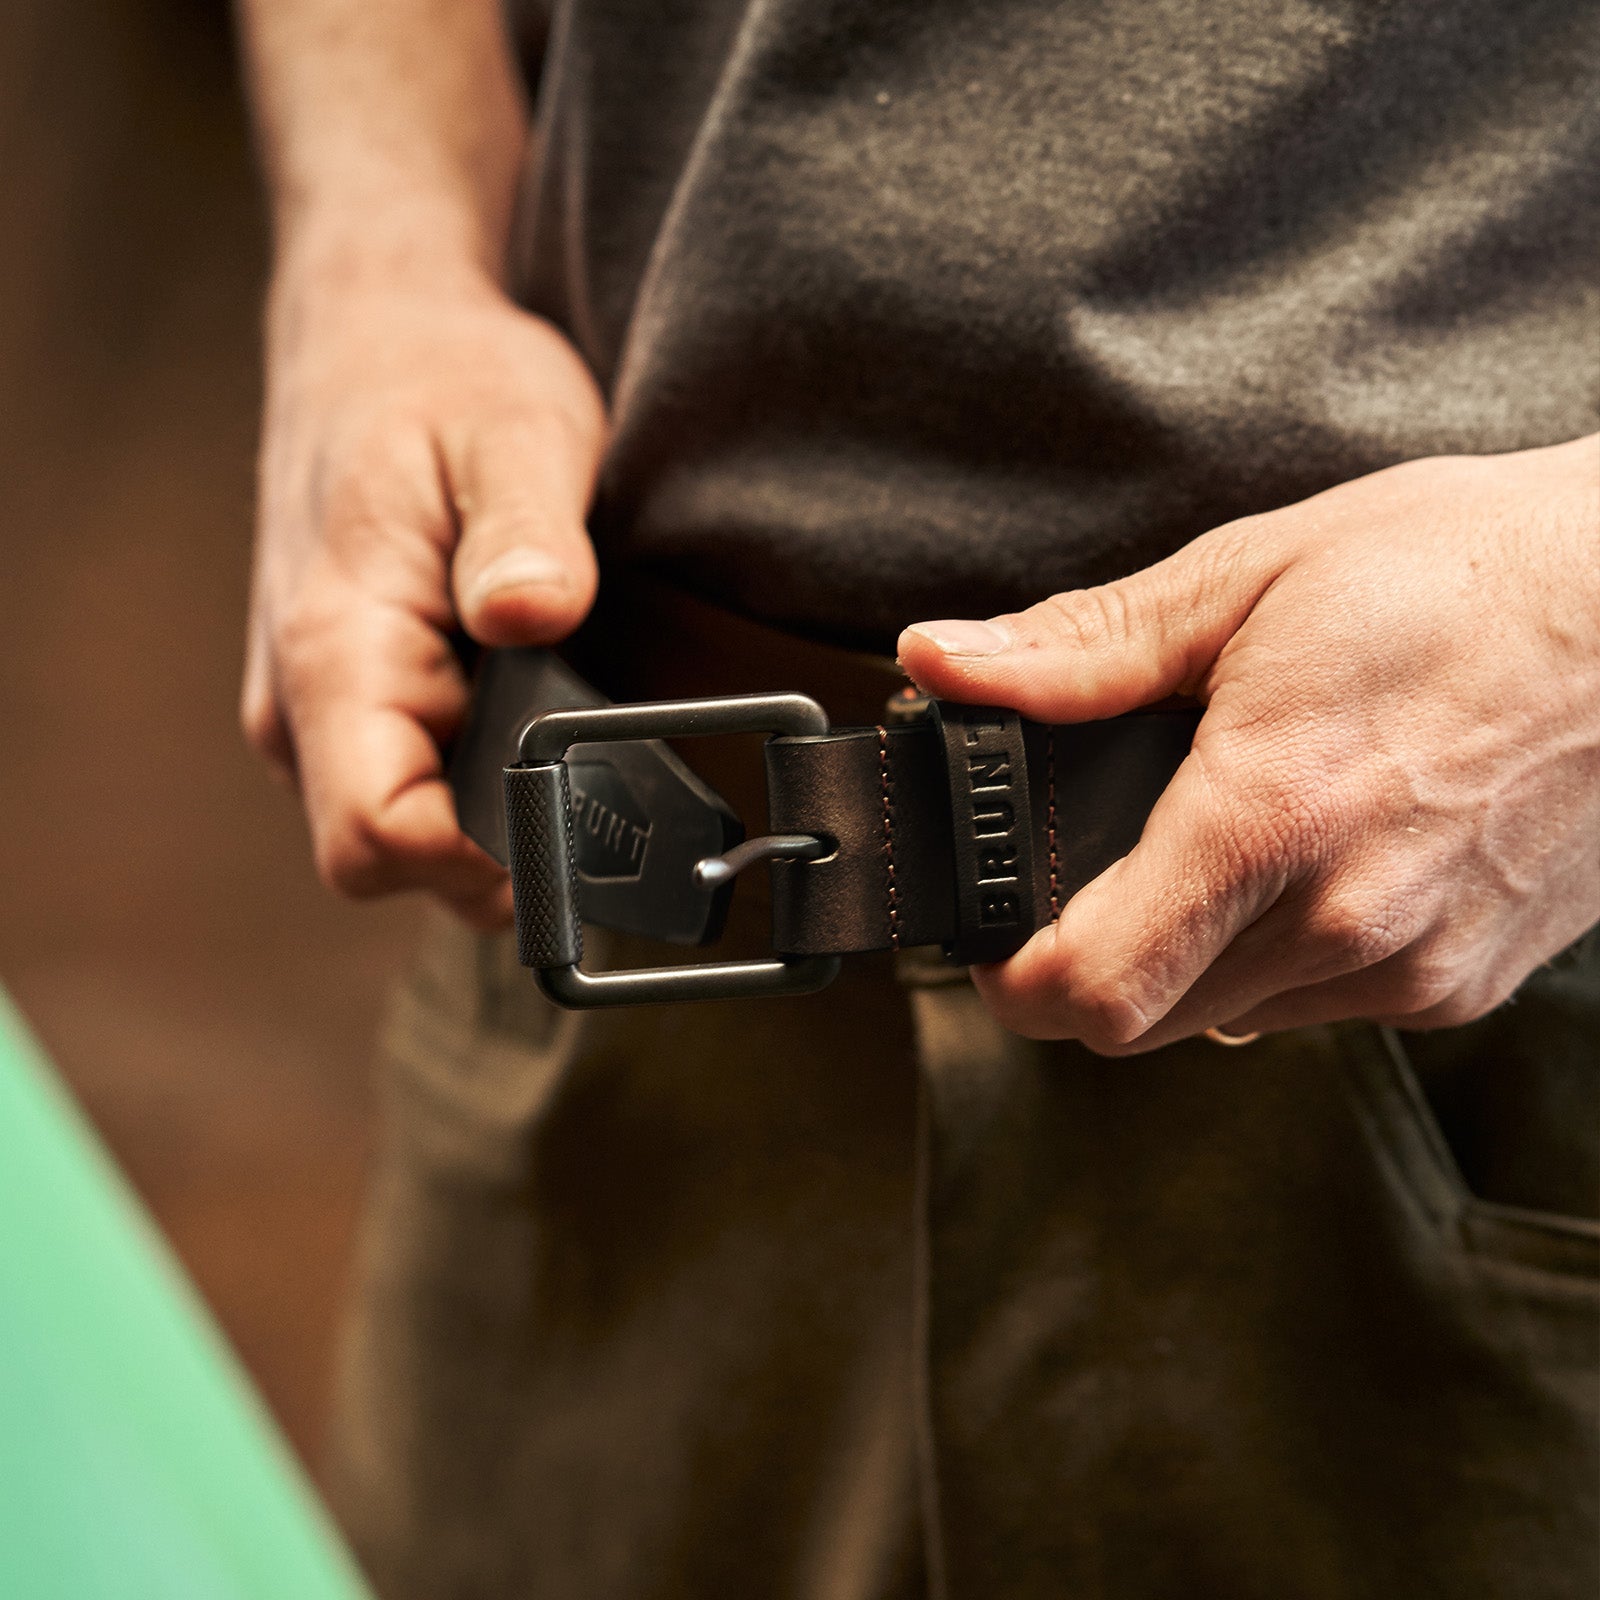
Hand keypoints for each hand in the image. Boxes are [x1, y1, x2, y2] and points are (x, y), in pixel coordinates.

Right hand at [243, 253, 605, 924]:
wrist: (376, 338)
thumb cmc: (443, 378)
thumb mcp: (513, 433)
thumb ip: (524, 536)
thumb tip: (536, 615)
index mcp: (335, 653)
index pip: (381, 840)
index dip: (486, 856)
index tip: (577, 812)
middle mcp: (303, 710)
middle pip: (401, 866)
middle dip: (505, 849)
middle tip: (599, 773)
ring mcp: (317, 718)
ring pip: (410, 841)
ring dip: (495, 818)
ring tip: (563, 726)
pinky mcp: (349, 712)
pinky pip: (413, 796)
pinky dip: (479, 786)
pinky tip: (530, 716)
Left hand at [899, 437, 1599, 1051]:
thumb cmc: (1467, 571)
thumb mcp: (1248, 579)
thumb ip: (1080, 649)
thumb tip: (943, 660)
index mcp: (1272, 814)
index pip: (1094, 988)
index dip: (1012, 979)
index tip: (990, 938)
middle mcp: (1346, 918)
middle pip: (1144, 1020)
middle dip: (1086, 963)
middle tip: (1084, 872)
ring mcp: (1414, 964)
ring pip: (1227, 1016)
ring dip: (1185, 954)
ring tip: (1212, 838)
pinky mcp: (1463, 981)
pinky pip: (1319, 1005)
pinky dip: (1277, 953)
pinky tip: (1308, 858)